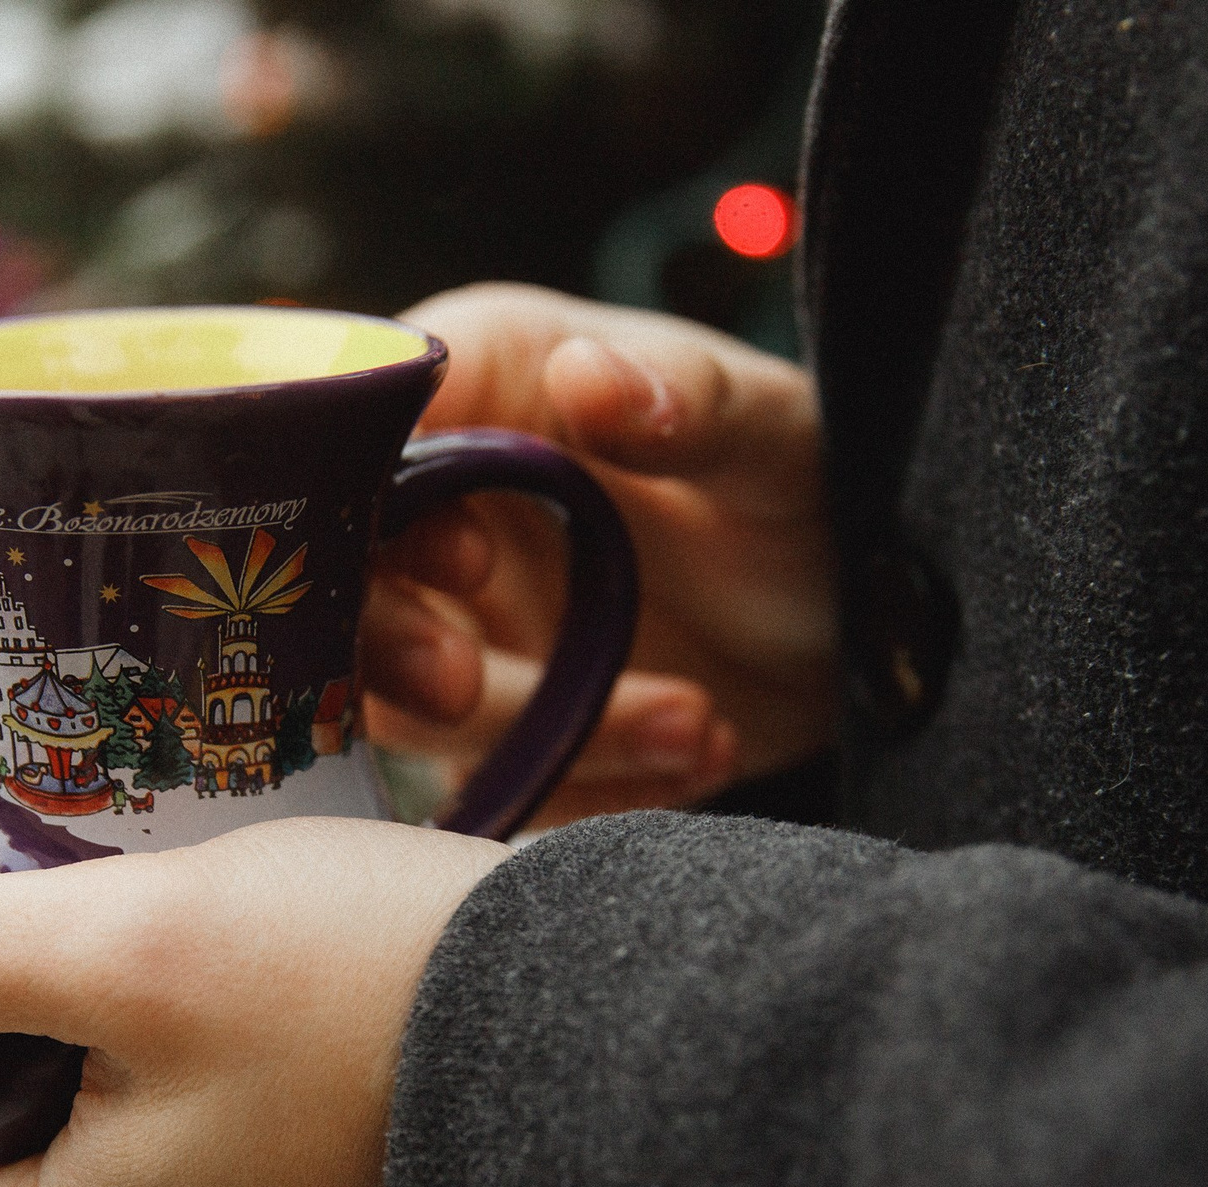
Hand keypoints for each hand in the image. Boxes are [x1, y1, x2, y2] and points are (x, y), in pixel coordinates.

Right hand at [364, 283, 834, 824]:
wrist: (870, 629)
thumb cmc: (815, 491)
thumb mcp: (777, 439)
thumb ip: (688, 402)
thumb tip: (589, 377)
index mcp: (488, 385)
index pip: (355, 430)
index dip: (371, 506)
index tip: (467, 561)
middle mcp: (450, 502)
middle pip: (338, 581)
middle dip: (392, 648)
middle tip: (469, 685)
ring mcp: (465, 622)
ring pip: (415, 707)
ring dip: (546, 735)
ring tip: (694, 723)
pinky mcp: (499, 727)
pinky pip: (495, 784)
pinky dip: (592, 789)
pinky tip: (698, 754)